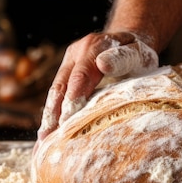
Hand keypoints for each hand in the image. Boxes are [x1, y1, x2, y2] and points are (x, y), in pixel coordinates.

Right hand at [37, 31, 157, 140]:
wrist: (130, 41)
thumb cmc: (138, 54)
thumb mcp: (137, 54)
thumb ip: (122, 59)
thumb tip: (103, 64)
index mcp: (93, 47)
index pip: (80, 77)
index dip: (72, 101)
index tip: (66, 123)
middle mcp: (76, 53)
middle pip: (61, 85)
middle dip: (54, 113)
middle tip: (49, 139)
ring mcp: (69, 62)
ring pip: (55, 91)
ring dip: (49, 116)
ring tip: (43, 141)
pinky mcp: (66, 72)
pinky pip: (58, 93)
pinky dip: (52, 113)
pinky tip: (48, 134)